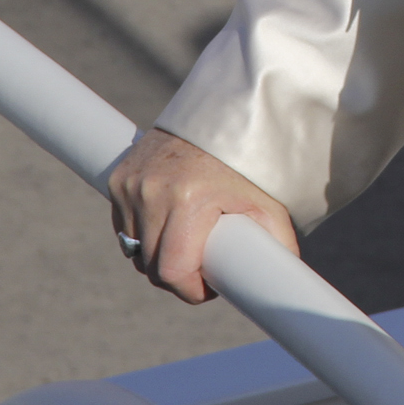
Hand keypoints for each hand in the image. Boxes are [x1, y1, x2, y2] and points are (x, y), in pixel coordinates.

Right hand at [107, 127, 297, 302]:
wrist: (219, 114)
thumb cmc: (245, 163)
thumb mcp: (266, 203)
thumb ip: (277, 244)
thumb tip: (284, 283)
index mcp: (188, 201)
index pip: (172, 271)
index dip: (191, 290)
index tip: (207, 288)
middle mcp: (152, 192)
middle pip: (150, 265)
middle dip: (176, 276)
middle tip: (200, 269)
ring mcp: (131, 185)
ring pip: (133, 249)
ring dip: (155, 256)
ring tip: (184, 248)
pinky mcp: (119, 179)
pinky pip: (124, 226)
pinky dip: (141, 234)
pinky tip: (165, 228)